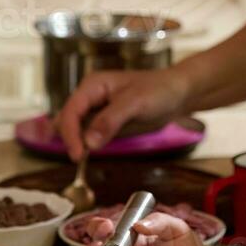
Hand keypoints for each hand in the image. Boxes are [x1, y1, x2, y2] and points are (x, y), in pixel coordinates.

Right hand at [55, 68, 190, 160]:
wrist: (178, 94)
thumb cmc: (159, 91)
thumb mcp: (135, 103)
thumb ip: (110, 121)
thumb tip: (88, 142)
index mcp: (92, 85)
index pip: (71, 110)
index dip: (70, 134)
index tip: (77, 155)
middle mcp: (90, 96)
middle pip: (67, 120)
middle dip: (68, 139)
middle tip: (78, 160)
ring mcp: (96, 110)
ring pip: (74, 129)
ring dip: (74, 143)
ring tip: (80, 159)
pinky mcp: (104, 122)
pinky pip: (88, 134)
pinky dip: (85, 145)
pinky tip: (87, 155)